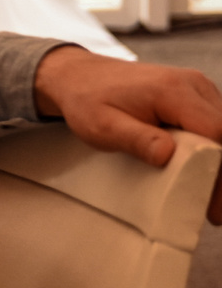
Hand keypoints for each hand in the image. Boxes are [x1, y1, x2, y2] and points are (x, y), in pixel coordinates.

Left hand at [33, 45, 221, 216]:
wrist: (79, 76)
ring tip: (211, 200)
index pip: (215, 132)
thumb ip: (136, 140)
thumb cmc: (87, 100)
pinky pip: (214, 125)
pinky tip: (205, 176)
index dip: (218, 170)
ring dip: (220, 164)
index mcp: (173, 90)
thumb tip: (167, 154)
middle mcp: (193, 85)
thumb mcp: (102, 126)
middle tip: (215, 211)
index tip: (213, 203)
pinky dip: (214, 151)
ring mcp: (197, 89)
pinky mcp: (195, 97)